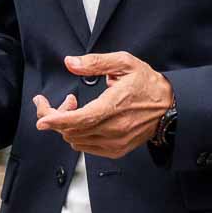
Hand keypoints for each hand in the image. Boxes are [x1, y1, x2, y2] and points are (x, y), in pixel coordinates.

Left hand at [32, 53, 172, 157]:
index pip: (78, 120)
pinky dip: (78, 134)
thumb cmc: (148, 84)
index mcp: (113, 107)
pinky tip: (86, 119)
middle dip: (58, 116)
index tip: (41, 118)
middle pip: (71, 131)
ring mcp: (115, 142)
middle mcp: (114, 129)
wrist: (170, 107)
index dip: (55, 120)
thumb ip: (95, 63)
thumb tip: (70, 63)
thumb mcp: (124, 63)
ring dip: (68, 125)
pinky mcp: (117, 150)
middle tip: (64, 100)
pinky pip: (87, 146)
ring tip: (77, 107)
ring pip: (76, 140)